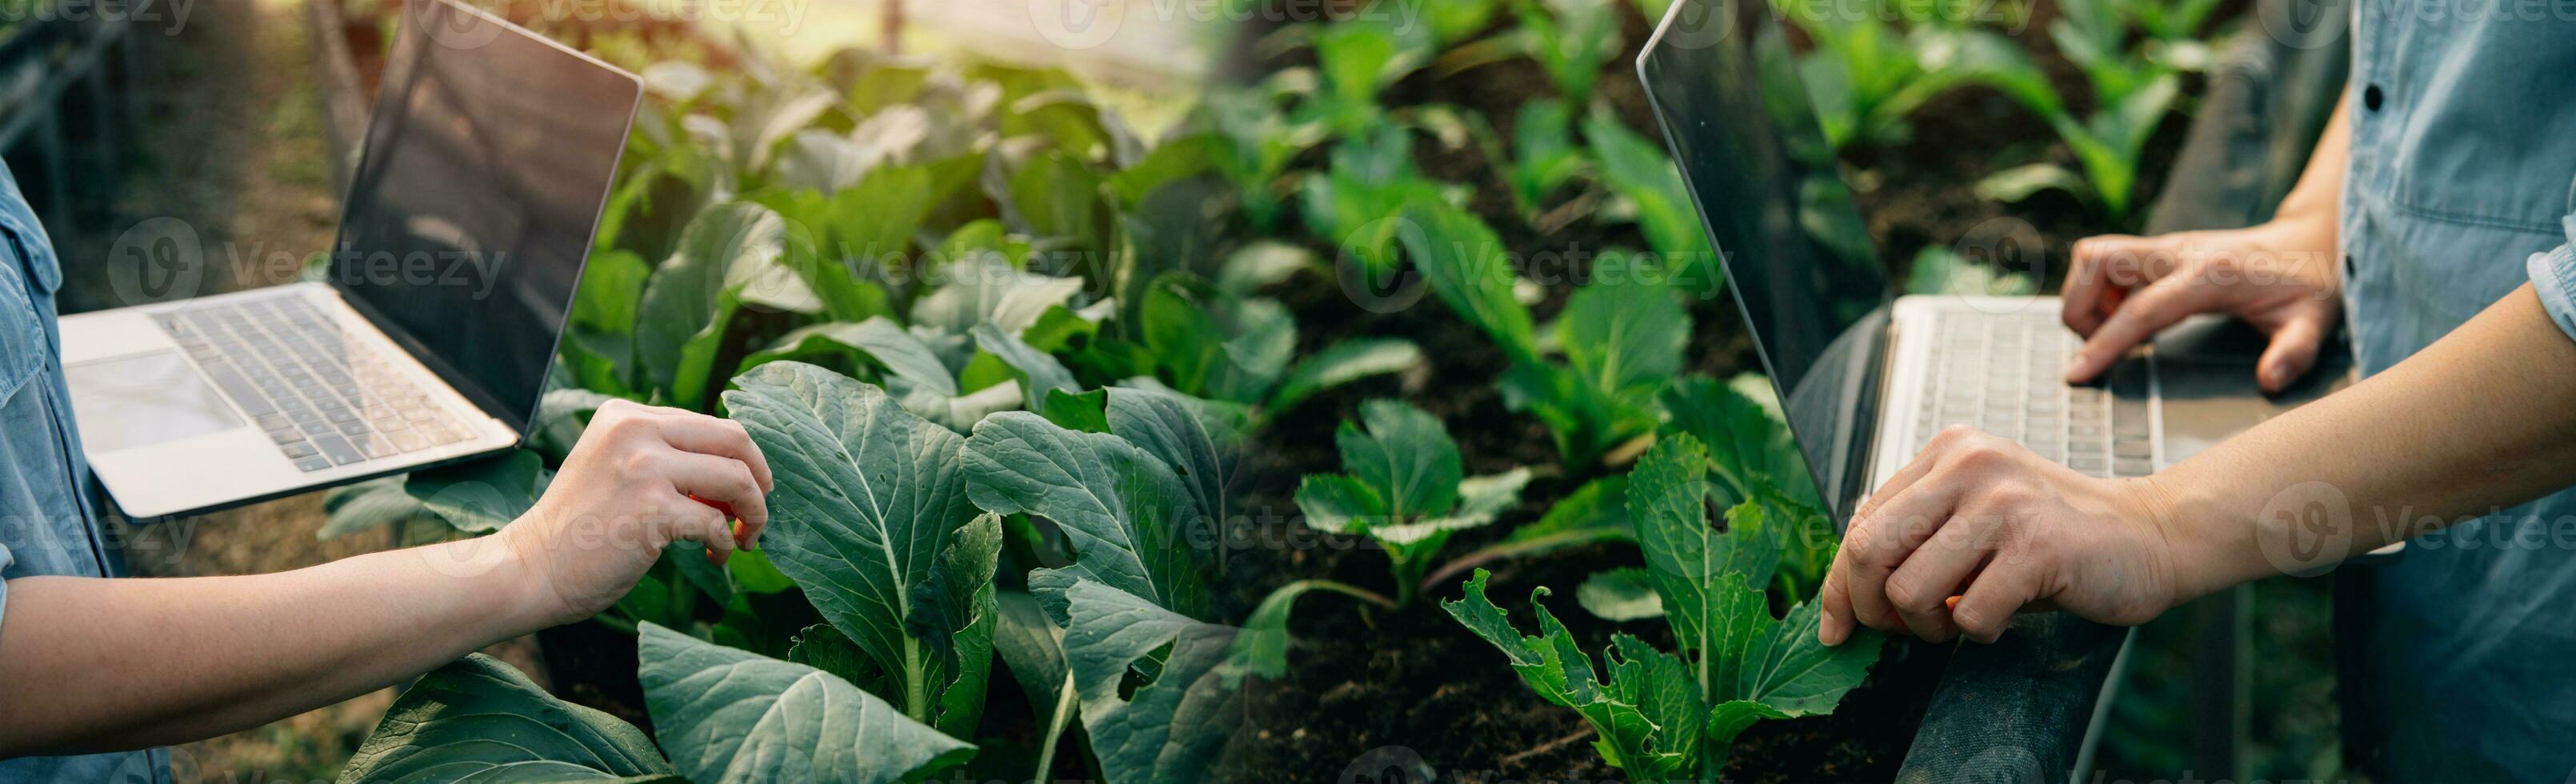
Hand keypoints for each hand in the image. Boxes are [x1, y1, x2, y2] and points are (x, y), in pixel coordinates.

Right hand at [501, 400, 772, 626]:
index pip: (710, 424)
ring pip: (737, 479)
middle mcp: (634, 430)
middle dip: (760, 478)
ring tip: (742, 540)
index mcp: (625, 415)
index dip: (739, 459)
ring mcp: (644, 467)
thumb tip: (736, 472)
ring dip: (753, 514)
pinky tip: (715, 558)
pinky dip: (725, 544)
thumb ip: (663, 457)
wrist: (530, 570)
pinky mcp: (652, 509)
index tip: (744, 491)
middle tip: (757, 511)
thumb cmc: (577, 530)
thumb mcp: (615, 468)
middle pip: (735, 439)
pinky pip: (716, 523)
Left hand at [1818, 427, 2196, 644]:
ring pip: (1909, 591)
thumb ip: (1916, 533)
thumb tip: (1841, 589)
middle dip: (1872, 609)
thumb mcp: (1974, 514)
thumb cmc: (2051, 536)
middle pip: (1867, 552)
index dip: (1839, 586)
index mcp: (1947, 452)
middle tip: (1904, 630)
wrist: (2150, 534)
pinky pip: (1968, 616)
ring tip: (1962, 620)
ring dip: (1928, 627)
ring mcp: (2003, 504)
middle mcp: (1969, 466)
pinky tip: (2005, 617)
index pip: (1861, 524)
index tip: (1837, 628)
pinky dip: (1978, 633)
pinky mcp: (2036, 547)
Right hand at [2061, 218, 2340, 392]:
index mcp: (2210, 275)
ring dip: (2088, 296)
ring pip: (2094, 255)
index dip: (2104, 343)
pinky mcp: (2160, 249)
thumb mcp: (2314, 323)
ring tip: (2117, 329)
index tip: (2077, 375)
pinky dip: (2102, 290)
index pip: (2141, 309)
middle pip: (2096, 260)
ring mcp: (2166, 247)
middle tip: (2102, 343)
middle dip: (2080, 306)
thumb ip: (2295, 352)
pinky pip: (2107, 260)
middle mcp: (2178, 252)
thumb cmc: (2309, 287)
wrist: (2313, 242)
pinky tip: (2133, 316)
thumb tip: (2269, 380)